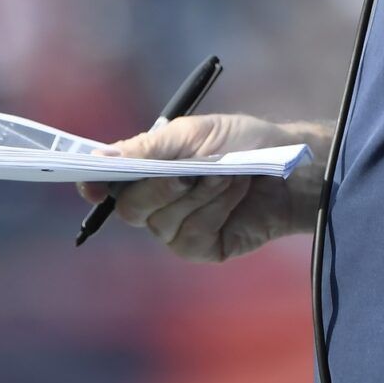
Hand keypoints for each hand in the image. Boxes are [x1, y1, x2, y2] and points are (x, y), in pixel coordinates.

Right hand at [75, 114, 328, 261]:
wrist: (290, 166)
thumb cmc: (240, 142)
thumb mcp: (193, 134)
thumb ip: (148, 148)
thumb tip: (100, 158)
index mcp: (144, 171)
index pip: (105, 184)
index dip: (93, 183)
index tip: (93, 179)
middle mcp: (153, 204)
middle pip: (129, 209)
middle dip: (157, 188)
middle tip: (185, 173)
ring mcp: (176, 230)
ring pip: (162, 223)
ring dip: (198, 194)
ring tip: (228, 172)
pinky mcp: (202, 248)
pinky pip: (192, 235)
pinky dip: (215, 209)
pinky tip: (235, 191)